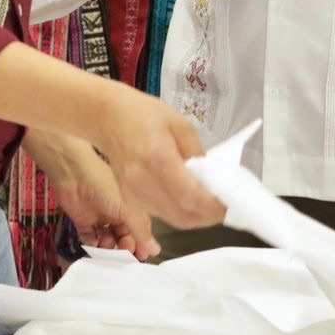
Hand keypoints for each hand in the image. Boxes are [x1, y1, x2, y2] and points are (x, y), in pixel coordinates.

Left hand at [23, 129, 157, 260]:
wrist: (74, 174)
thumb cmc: (107, 187)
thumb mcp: (128, 209)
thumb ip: (141, 230)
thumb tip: (156, 250)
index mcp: (131, 208)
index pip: (139, 230)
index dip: (141, 244)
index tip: (141, 258)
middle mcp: (117, 213)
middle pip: (123, 237)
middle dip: (123, 247)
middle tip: (121, 254)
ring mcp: (100, 217)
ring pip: (107, 239)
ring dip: (108, 247)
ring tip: (106, 247)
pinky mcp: (83, 220)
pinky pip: (89, 238)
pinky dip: (92, 245)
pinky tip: (94, 247)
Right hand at [92, 85, 225, 230]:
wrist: (105, 117)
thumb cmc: (143, 114)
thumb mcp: (179, 124)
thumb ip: (197, 153)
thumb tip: (211, 177)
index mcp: (159, 160)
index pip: (190, 198)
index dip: (213, 207)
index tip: (229, 205)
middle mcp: (144, 184)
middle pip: (183, 217)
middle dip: (208, 217)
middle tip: (223, 207)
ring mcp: (134, 195)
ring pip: (173, 220)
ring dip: (194, 217)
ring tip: (208, 203)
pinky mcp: (129, 199)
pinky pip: (160, 215)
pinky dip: (179, 213)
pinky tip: (188, 201)